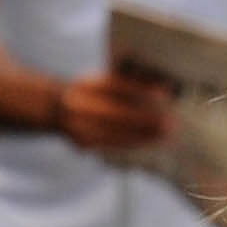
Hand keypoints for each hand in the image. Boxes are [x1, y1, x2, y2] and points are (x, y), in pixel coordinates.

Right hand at [52, 68, 177, 153]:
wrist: (56, 107)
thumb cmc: (92, 92)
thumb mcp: (104, 81)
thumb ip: (125, 84)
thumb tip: (162, 88)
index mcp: (87, 84)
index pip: (117, 86)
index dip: (142, 90)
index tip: (165, 95)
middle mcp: (80, 104)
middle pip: (117, 113)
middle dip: (146, 120)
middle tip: (170, 124)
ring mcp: (78, 125)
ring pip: (116, 133)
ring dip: (143, 136)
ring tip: (164, 136)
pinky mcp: (83, 142)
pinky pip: (112, 145)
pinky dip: (132, 144)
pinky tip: (148, 143)